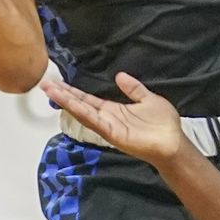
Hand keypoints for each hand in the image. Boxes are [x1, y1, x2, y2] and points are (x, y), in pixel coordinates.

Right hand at [40, 73, 184, 164]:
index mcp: (113, 110)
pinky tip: (70, 104)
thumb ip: (133, 88)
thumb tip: (119, 75)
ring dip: (66, 101)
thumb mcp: (147, 99)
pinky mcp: (112, 134)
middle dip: (63, 95)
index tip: (57, 82)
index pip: (88, 100)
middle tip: (45, 84)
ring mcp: (108, 127)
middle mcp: (107, 119)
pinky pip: (94, 121)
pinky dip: (81, 112)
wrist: (174, 143)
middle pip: (80, 105)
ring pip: (83, 112)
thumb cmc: (164, 124)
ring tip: (50, 91)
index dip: (73, 91)